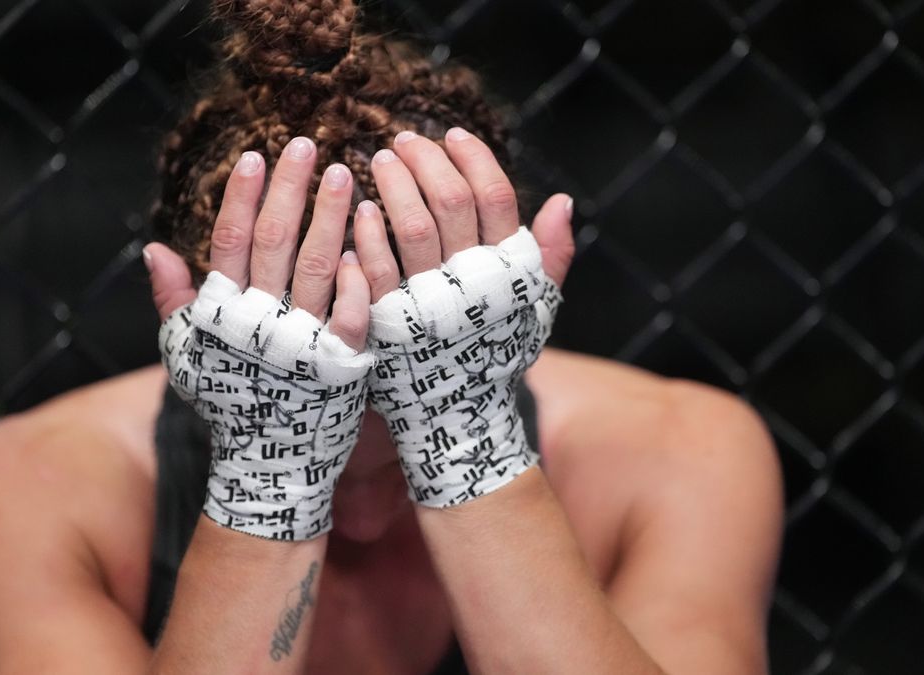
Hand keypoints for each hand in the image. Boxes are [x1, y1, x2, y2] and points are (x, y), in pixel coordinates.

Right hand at [148, 136, 373, 539]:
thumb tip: (153, 247)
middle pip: (275, 241)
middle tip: (308, 144)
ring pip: (317, 266)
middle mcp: (259, 323)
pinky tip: (365, 241)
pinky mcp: (340, 364)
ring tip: (345, 173)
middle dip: (291, 189)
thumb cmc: (230, 402)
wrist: (269, 465)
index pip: (230, 240)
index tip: (258, 154)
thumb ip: (173, 300)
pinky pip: (351, 313)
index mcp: (222, 314)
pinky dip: (355, 278)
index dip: (243, 196)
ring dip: (330, 216)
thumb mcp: (189, 355)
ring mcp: (301, 342)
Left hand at [353, 127, 573, 505]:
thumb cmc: (493, 355)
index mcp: (506, 273)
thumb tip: (562, 200)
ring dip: (395, 183)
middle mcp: (472, 284)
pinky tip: (361, 209)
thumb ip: (549, 257)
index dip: (473, 157)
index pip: (495, 196)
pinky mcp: (389, 322)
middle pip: (450, 200)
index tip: (451, 134)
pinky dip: (368, 233)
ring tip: (381, 159)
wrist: (457, 417)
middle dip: (426, 160)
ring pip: (412, 225)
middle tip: (405, 140)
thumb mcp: (532, 311)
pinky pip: (376, 268)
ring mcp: (429, 302)